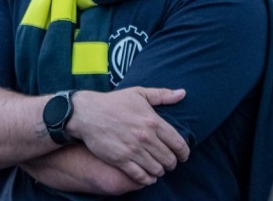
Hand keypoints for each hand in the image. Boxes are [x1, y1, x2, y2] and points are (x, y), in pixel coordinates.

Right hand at [68, 87, 189, 185]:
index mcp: (153, 121)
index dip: (184, 153)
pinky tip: (148, 175)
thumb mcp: (139, 93)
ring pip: (157, 170)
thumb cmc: (114, 102)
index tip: (183, 155)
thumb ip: (162, 95)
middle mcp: (145, 137)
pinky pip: (141, 176)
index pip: (178, 144)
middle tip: (169, 162)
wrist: (87, 113)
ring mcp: (133, 150)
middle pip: (169, 159)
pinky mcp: (121, 160)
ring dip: (160, 171)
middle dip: (172, 163)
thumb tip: (183, 93)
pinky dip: (148, 179)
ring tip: (158, 168)